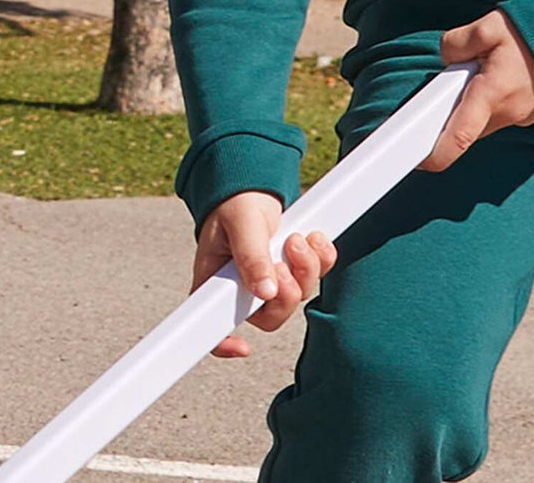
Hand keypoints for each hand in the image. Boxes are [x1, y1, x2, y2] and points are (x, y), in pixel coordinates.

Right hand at [191, 191, 337, 358]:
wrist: (254, 185)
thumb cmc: (236, 204)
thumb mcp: (241, 224)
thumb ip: (251, 256)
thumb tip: (266, 292)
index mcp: (216, 283)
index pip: (211, 326)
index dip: (224, 345)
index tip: (244, 347)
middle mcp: (244, 288)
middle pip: (271, 316)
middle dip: (287, 292)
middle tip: (284, 260)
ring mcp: (272, 279)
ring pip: (298, 296)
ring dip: (306, 269)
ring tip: (297, 239)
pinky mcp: (295, 267)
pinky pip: (317, 275)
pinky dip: (322, 258)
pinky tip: (314, 238)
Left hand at [421, 9, 533, 172]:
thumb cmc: (531, 32)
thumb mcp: (489, 26)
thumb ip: (458, 42)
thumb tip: (446, 58)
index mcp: (492, 93)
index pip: (459, 136)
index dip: (434, 153)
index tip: (418, 160)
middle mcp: (506, 112)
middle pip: (464, 127)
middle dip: (451, 108)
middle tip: (456, 76)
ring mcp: (519, 117)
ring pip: (480, 120)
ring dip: (472, 102)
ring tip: (485, 67)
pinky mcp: (526, 115)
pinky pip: (495, 114)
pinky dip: (488, 101)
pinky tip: (498, 75)